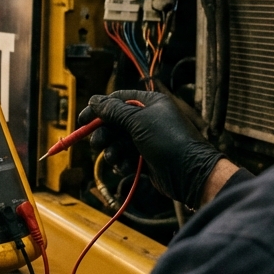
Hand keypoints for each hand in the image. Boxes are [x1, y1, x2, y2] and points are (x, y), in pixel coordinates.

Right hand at [80, 90, 223, 208]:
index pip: (118, 100)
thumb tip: (94, 100)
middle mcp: (148, 119)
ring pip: (117, 142)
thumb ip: (114, 110)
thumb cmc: (168, 141)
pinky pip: (125, 157)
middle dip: (103, 134)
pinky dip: (122, 162)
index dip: (99, 109)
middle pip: (114, 122)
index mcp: (150, 103)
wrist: (190, 174)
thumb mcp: (138, 121)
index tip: (83, 120)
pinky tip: (126, 167)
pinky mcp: (146, 159)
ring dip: (112, 151)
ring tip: (116, 158)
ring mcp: (147, 140)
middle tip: (96, 144)